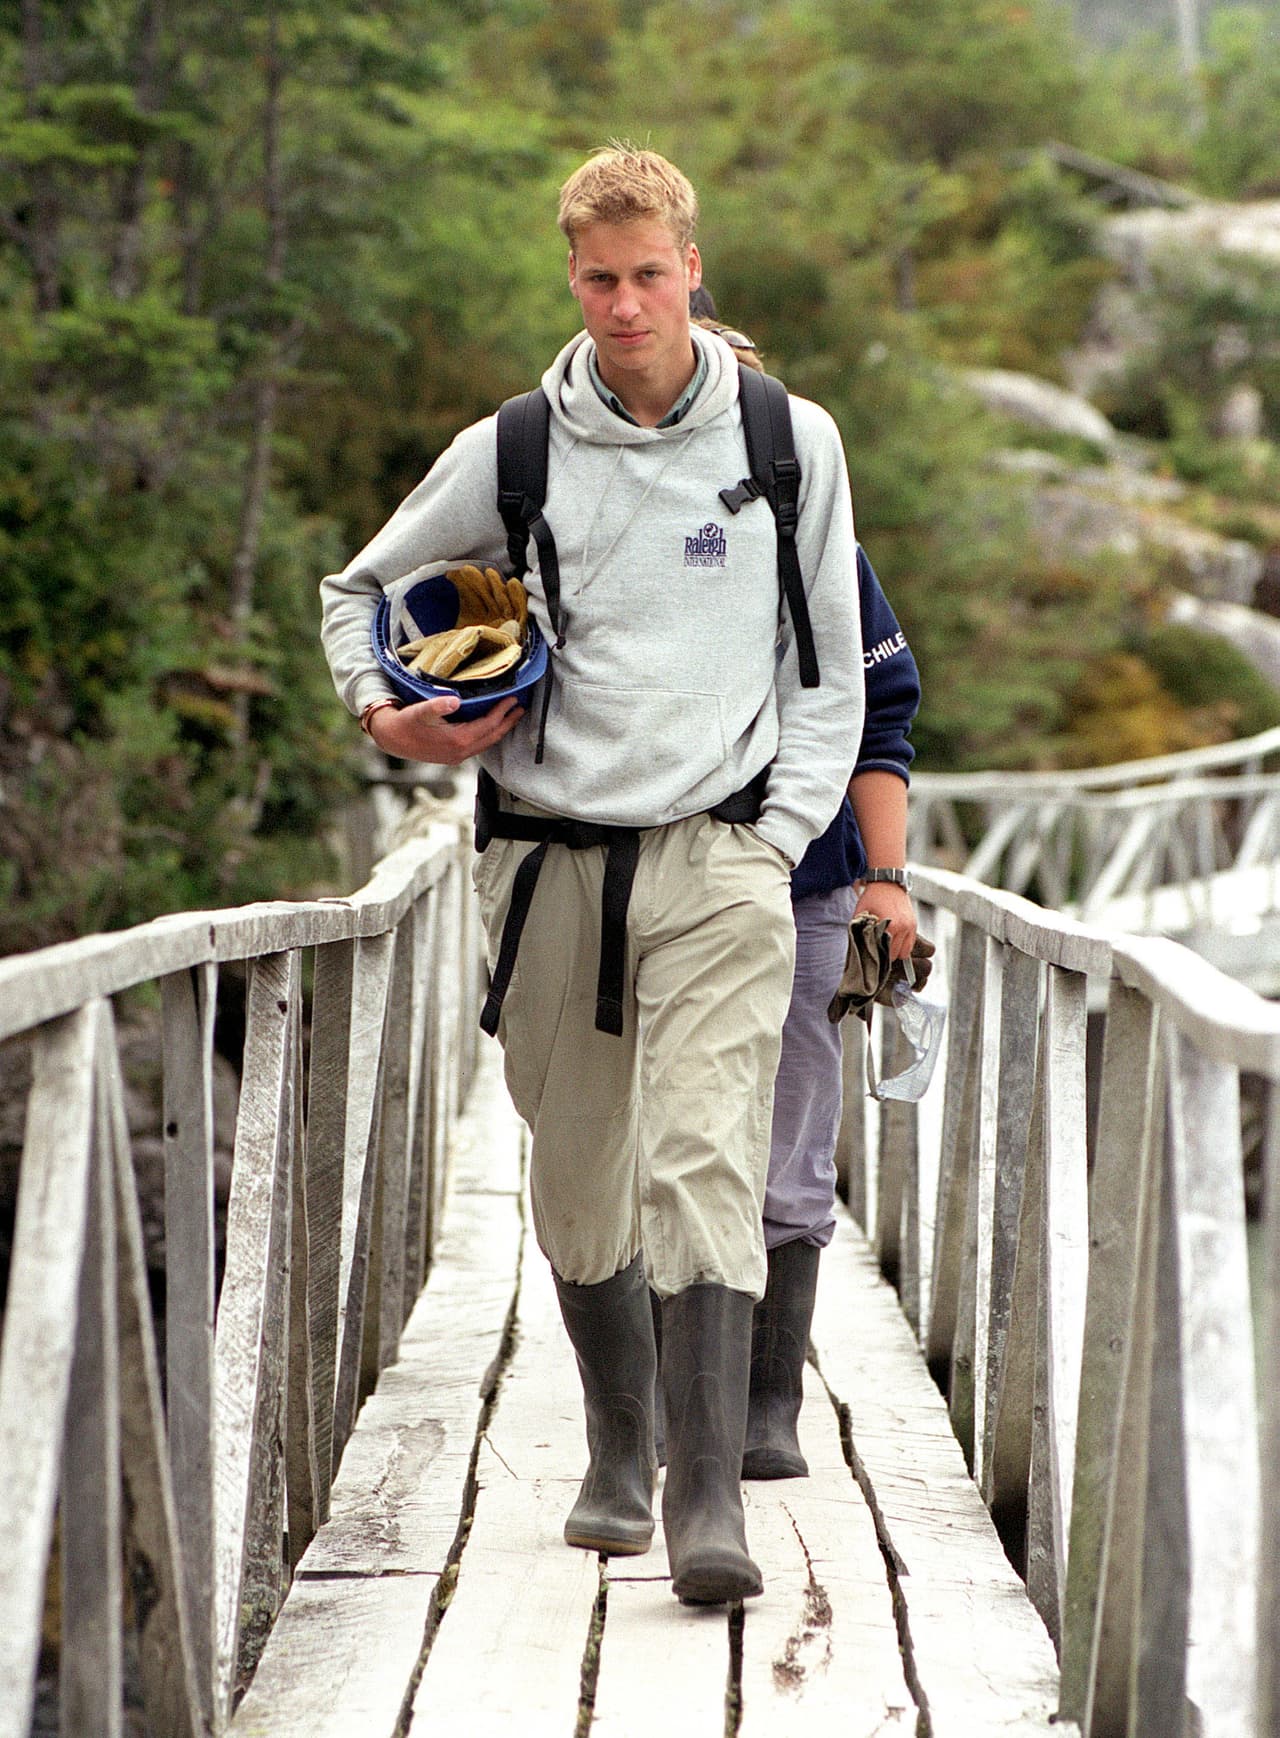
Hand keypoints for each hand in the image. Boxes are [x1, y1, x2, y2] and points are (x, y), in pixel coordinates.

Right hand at [368, 694, 523, 764]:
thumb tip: (453, 701)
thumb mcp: (420, 711)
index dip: (502, 712)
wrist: (392, 739)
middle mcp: (461, 752)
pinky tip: (490, 727)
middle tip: (521, 709)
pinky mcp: (453, 756)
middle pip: (492, 737)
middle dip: (508, 722)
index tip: (513, 700)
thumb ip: (438, 705)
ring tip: (511, 717)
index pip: (488, 725)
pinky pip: (478, 746)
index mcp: (457, 740)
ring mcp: (457, 756)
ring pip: (486, 743)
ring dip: (500, 730)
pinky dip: (488, 735)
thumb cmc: (406, 723)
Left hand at [854, 879, 916, 961]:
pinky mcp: (914, 924)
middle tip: (878, 951)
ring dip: (897, 951)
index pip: (886, 953)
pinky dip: (903, 945)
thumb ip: (860, 930)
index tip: (873, 957)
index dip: (878, 957)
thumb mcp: (862, 913)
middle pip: (896, 955)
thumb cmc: (872, 897)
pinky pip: (911, 943)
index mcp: (890, 926)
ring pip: (906, 952)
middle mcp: (903, 927)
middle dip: (887, 955)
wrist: (887, 882)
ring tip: (887, 946)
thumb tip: (858, 946)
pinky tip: (894, 940)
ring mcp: (910, 926)